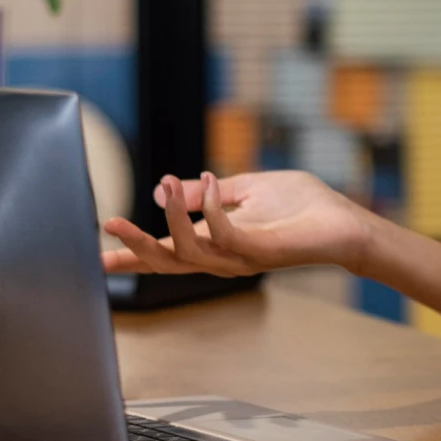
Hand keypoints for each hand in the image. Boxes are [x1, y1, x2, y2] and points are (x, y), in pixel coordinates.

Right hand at [102, 170, 376, 277]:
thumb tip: (170, 186)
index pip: (167, 252)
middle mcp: (223, 257)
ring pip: (188, 250)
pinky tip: (209, 178)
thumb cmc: (302, 206)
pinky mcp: (260, 250)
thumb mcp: (248, 189)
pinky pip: (223, 231)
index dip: (132, 254)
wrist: (343, 221)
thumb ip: (211, 192)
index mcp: (216, 242)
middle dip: (135, 245)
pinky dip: (210, 204)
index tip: (97, 254)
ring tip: (167, 183)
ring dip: (172, 213)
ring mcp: (240, 258)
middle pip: (167, 261)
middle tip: (108, 222)